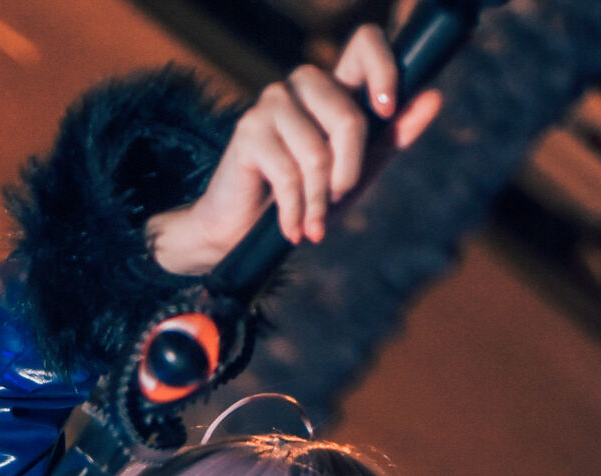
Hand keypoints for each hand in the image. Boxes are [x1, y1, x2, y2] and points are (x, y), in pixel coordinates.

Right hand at [148, 25, 442, 274]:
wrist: (241, 232)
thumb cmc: (301, 200)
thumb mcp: (355, 174)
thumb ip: (391, 138)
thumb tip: (434, 98)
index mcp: (334, 88)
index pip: (365, 43)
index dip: (384, 69)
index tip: (387, 110)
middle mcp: (303, 85)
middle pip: (348, 114)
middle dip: (350, 170)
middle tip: (338, 198)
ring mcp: (272, 103)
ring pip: (318, 150)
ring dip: (319, 200)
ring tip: (312, 225)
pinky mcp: (248, 130)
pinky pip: (288, 172)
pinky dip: (296, 210)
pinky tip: (292, 228)